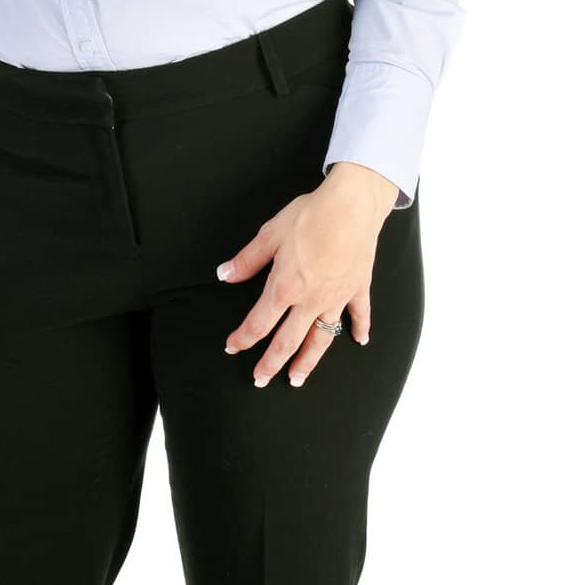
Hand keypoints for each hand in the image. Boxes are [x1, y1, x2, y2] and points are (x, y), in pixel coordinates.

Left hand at [217, 165, 396, 387]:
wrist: (351, 205)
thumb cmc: (311, 215)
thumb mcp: (270, 234)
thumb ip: (247, 260)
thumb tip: (224, 274)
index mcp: (285, 287)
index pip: (259, 323)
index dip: (243, 338)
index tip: (232, 346)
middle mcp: (310, 300)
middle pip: (287, 342)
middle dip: (272, 364)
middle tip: (261, 379)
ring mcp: (336, 298)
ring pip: (321, 339)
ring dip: (308, 362)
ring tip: (298, 378)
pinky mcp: (357, 288)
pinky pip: (358, 315)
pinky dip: (360, 329)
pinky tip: (359, 341)